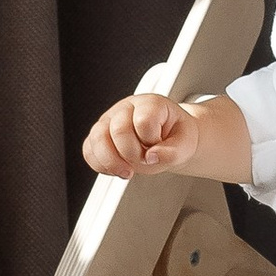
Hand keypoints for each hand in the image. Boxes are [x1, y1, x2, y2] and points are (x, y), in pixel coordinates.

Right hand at [83, 89, 206, 178]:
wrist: (170, 138)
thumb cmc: (176, 136)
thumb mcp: (186, 143)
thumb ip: (173, 152)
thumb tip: (152, 157)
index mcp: (150, 104)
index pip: (143, 121)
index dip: (151, 142)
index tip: (159, 149)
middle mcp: (126, 108)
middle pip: (118, 130)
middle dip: (132, 154)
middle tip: (144, 160)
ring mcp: (110, 120)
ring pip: (97, 139)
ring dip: (111, 162)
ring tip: (127, 171)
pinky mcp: (99, 135)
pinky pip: (88, 150)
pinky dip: (99, 165)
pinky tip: (115, 170)